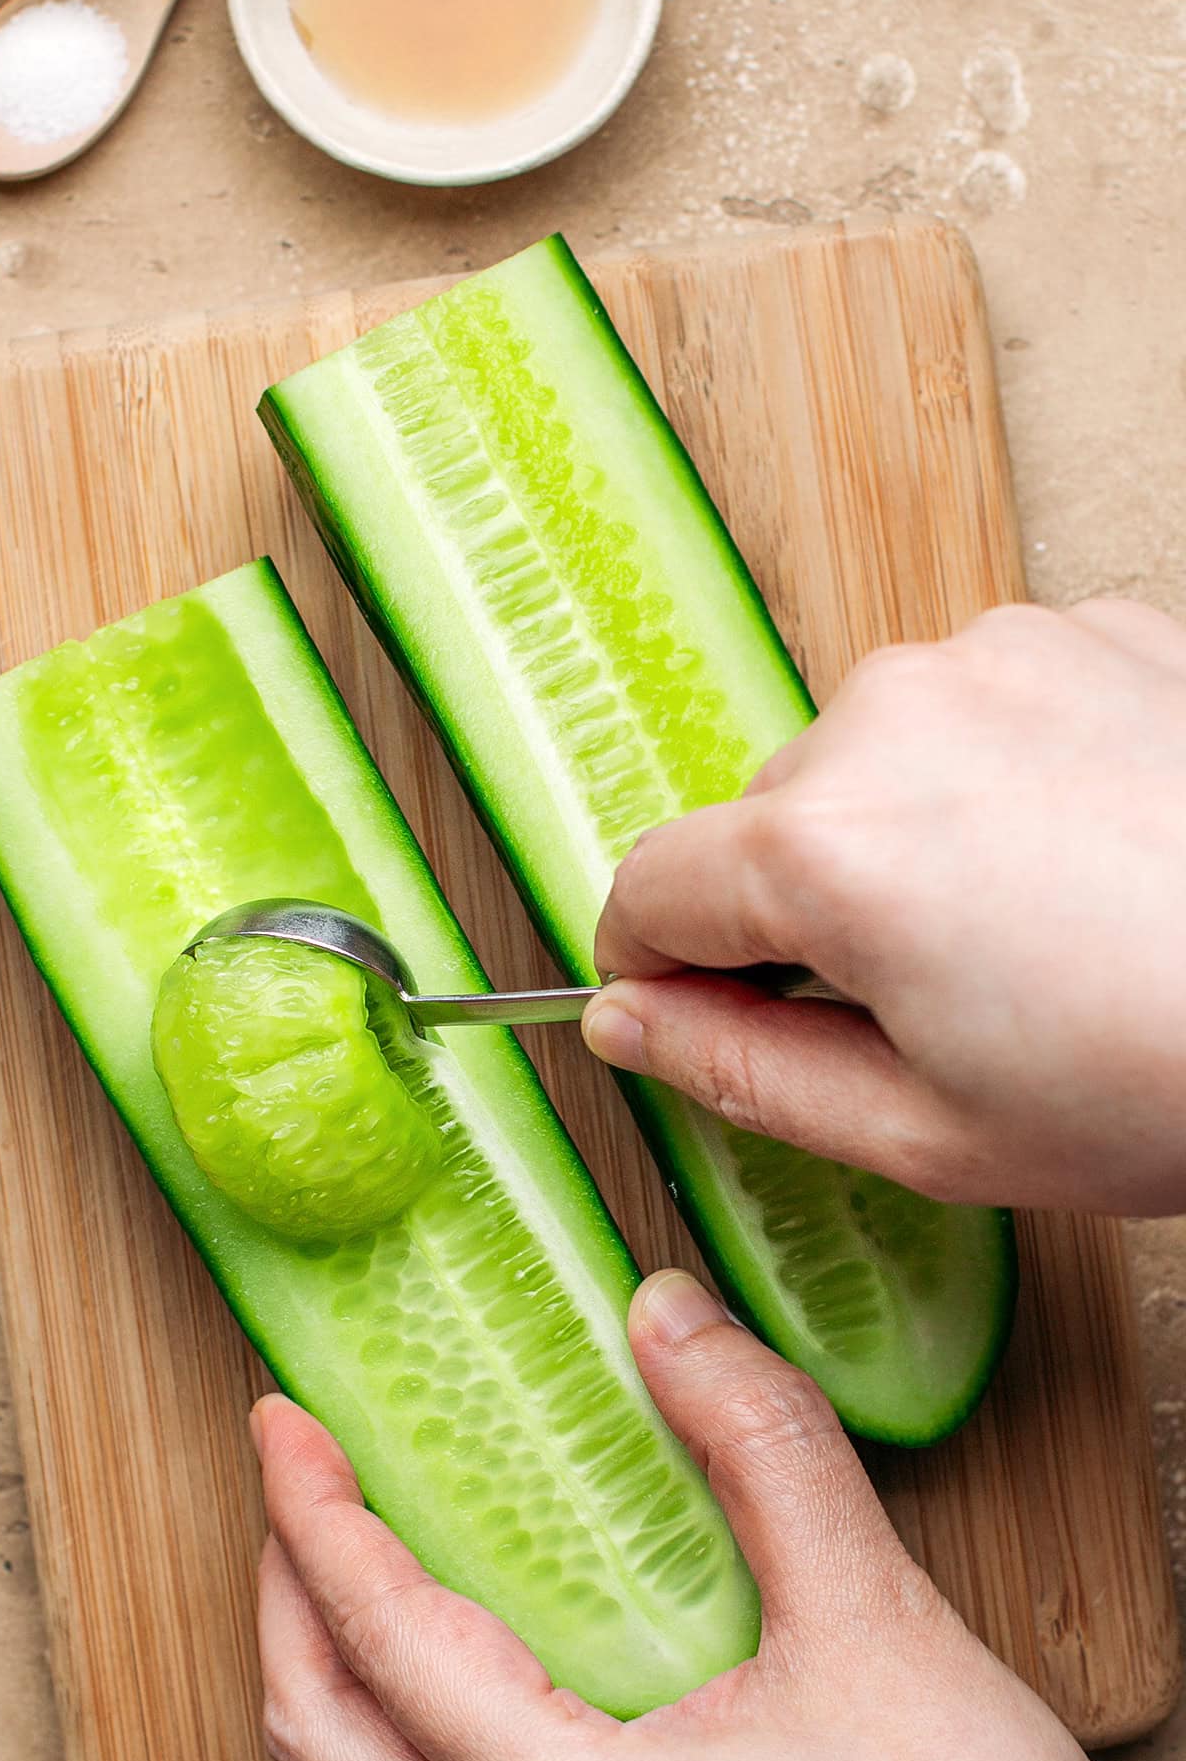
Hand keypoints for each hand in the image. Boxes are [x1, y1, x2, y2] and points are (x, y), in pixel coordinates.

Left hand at [253, 1272, 1185, 1760]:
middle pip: (317, 1738)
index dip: (311, 1513)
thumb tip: (663, 1319)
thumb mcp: (877, 1622)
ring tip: (333, 1566)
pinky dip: (379, 1753)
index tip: (281, 1419)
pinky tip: (434, 1691)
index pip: (379, 1639)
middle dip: (281, 1589)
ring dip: (317, 1679)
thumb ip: (761, 1447)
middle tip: (295, 1475)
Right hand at [583, 599, 1185, 1214]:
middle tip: (927, 1007)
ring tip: (1030, 930)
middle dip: (807, 911)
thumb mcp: (927, 1132)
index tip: (705, 1014)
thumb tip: (629, 1025)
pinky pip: (977, 707)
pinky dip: (998, 775)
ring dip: (906, 835)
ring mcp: (996, 655)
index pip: (649, 890)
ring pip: (872, 758)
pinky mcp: (1086, 628)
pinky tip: (1085, 856)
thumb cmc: (1172, 1073)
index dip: (662, 970)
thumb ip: (739, 1072)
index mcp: (828, 848)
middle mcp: (892, 713)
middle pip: (764, 823)